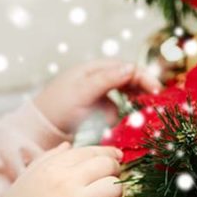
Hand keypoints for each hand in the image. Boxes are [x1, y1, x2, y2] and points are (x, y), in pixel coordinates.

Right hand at [0, 142, 124, 196]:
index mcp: (52, 169)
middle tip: (107, 182)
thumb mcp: (27, 178)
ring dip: (112, 196)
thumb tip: (69, 145)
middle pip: (108, 166)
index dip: (108, 153)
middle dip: (113, 172)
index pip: (91, 152)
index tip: (116, 158)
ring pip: (115, 189)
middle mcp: (66, 184)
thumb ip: (48, 158)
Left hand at [33, 59, 161, 134]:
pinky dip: (121, 114)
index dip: (144, 78)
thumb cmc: (58, 108)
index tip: (157, 92)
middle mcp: (96, 78)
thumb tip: (131, 68)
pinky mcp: (94, 108)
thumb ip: (106, 80)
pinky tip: (122, 122)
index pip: (126, 68)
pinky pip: (115, 108)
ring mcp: (96, 93)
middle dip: (142, 90)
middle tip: (156, 104)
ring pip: (123, 95)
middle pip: (128, 79)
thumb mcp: (83, 93)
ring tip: (142, 115)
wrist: (39, 128)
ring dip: (133, 103)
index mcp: (94, 70)